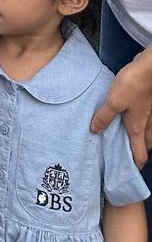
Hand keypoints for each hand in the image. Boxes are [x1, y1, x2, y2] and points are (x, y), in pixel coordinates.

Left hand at [90, 50, 151, 167]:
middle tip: (123, 152)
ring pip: (147, 131)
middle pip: (146, 144)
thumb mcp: (114, 101)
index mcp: (138, 128)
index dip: (136, 165)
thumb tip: (95, 131)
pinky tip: (128, 113)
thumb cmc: (133, 86)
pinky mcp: (148, 101)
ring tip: (124, 134)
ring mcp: (150, 113)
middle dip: (138, 150)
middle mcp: (147, 123)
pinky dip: (139, 120)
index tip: (128, 173)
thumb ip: (104, 116)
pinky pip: (145, 118)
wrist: (150, 68)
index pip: (141, 154)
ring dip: (139, 135)